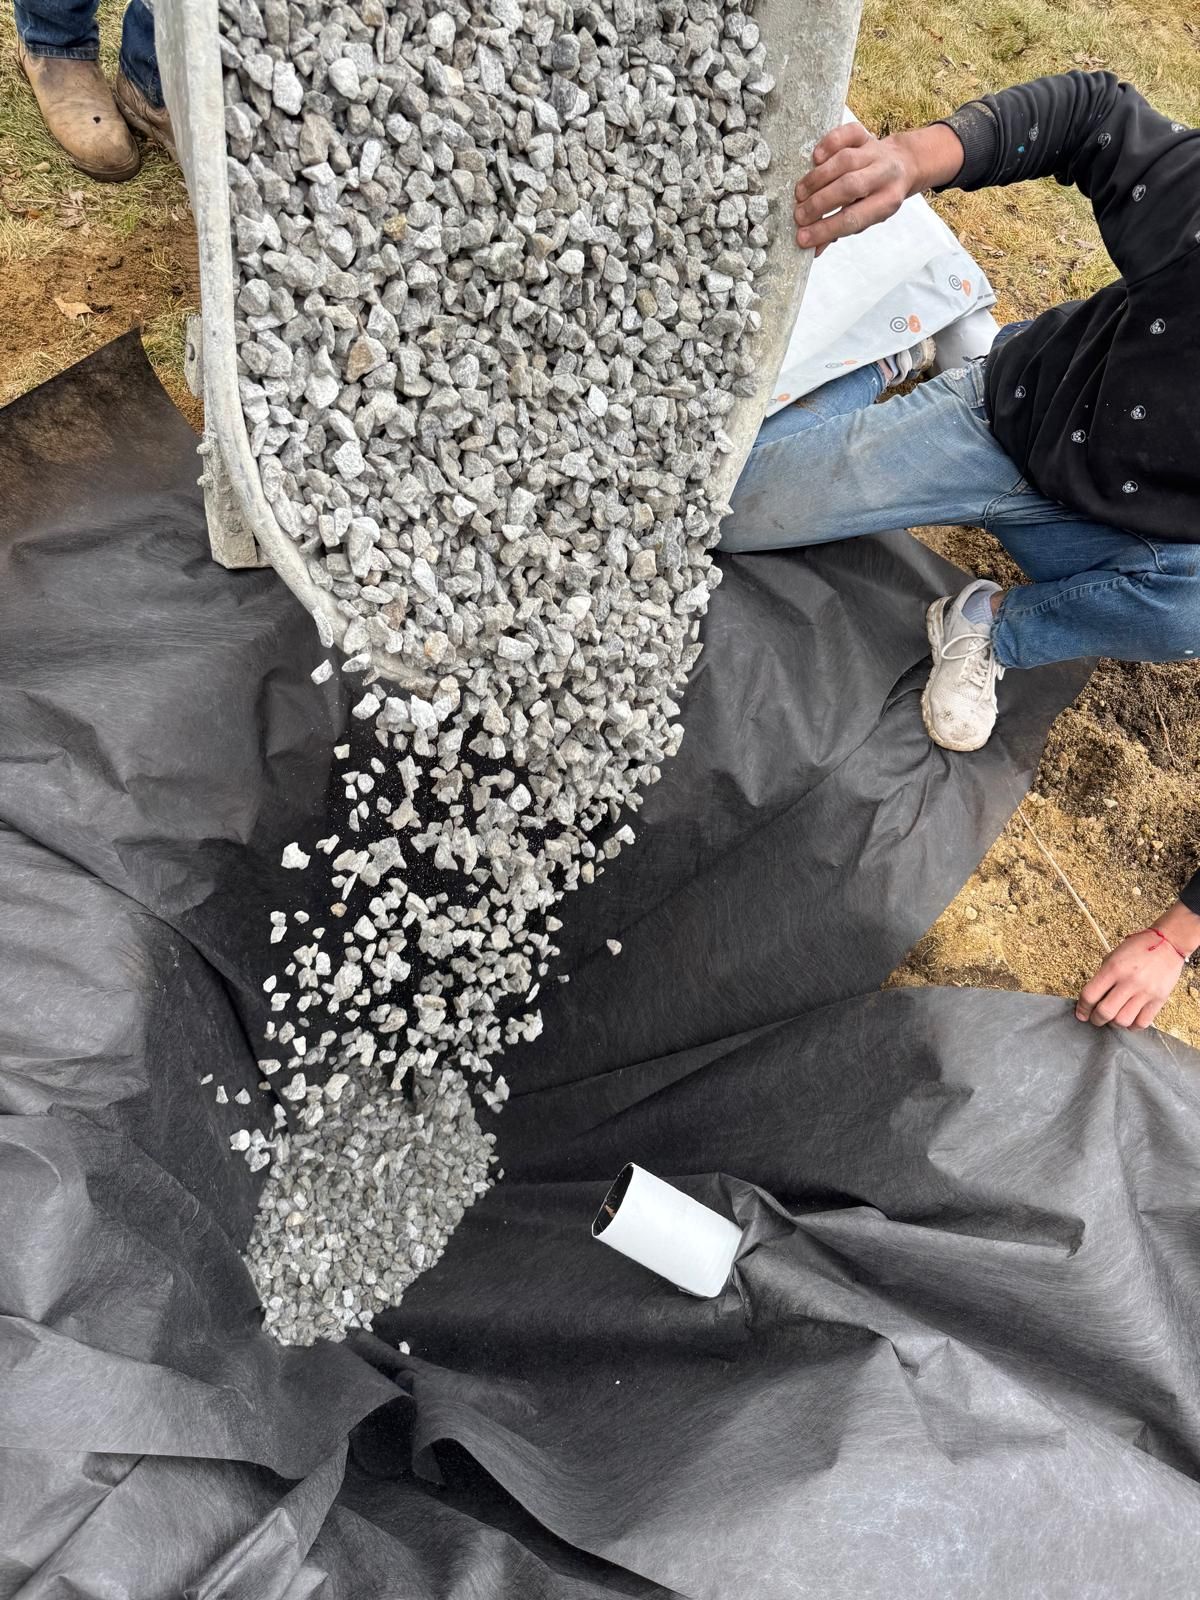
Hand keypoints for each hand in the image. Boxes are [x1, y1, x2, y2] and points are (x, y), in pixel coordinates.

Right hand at [793, 122, 964, 255]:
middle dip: (820, 203)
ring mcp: (876, 151)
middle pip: (849, 187)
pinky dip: (829, 143)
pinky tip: (815, 157)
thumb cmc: (878, 197)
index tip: (802, 238)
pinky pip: (848, 134)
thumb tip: (813, 248)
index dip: (826, 229)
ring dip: (817, 179)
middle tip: (799, 215)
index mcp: (887, 202)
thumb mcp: (866, 218)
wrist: (904, 164)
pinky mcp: (866, 134)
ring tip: (800, 194)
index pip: (853, 219)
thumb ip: (840, 230)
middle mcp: (885, 174)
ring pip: (844, 161)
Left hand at [1075, 927, 1186, 1030]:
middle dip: (1096, 1019)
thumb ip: (1103, 976)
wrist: (1168, 944)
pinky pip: (1142, 1022)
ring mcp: (1145, 992)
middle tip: (1095, 1018)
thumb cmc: (1138, 948)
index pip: (1090, 995)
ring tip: (1113, 1018)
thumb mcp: (1113, 956)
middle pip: (1105, 1012)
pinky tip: (1129, 1020)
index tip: (1081, 1014)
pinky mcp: (1159, 1000)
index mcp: (1113, 968)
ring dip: (1114, 1023)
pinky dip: (1132, 1026)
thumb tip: (1092, 998)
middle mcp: (1129, 981)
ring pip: (1123, 1020)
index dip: (1082, 1008)